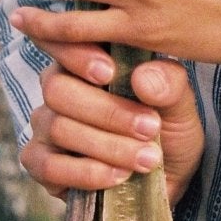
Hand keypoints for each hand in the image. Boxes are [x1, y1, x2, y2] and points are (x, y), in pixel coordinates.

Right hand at [18, 40, 204, 209]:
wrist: (165, 175)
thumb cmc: (166, 127)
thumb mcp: (179, 103)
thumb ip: (168, 84)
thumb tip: (143, 77)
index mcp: (85, 59)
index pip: (63, 43)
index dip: (78, 56)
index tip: (110, 73)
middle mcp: (58, 88)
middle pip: (58, 89)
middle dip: (107, 112)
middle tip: (150, 128)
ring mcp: (45, 126)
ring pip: (58, 128)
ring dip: (107, 146)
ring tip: (146, 158)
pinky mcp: (41, 164)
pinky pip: (49, 167)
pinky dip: (86, 172)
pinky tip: (118, 176)